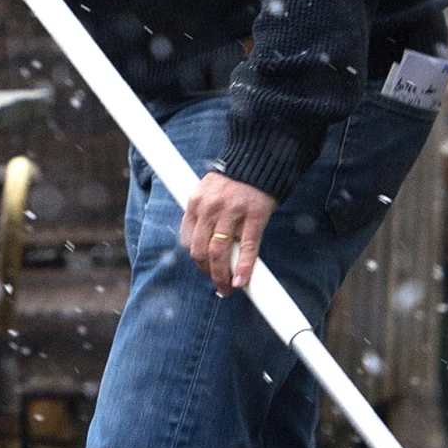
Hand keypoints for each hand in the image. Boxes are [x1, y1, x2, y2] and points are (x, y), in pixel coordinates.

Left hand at [179, 171, 276, 295]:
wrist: (260, 159)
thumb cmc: (235, 181)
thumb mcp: (210, 192)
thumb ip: (205, 214)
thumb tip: (207, 246)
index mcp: (195, 202)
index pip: (187, 239)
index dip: (196, 259)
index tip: (205, 269)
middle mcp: (210, 208)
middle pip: (200, 250)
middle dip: (208, 272)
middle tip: (219, 284)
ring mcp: (232, 212)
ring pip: (219, 252)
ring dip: (222, 276)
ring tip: (228, 288)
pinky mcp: (254, 216)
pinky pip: (247, 247)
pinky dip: (243, 268)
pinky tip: (242, 281)